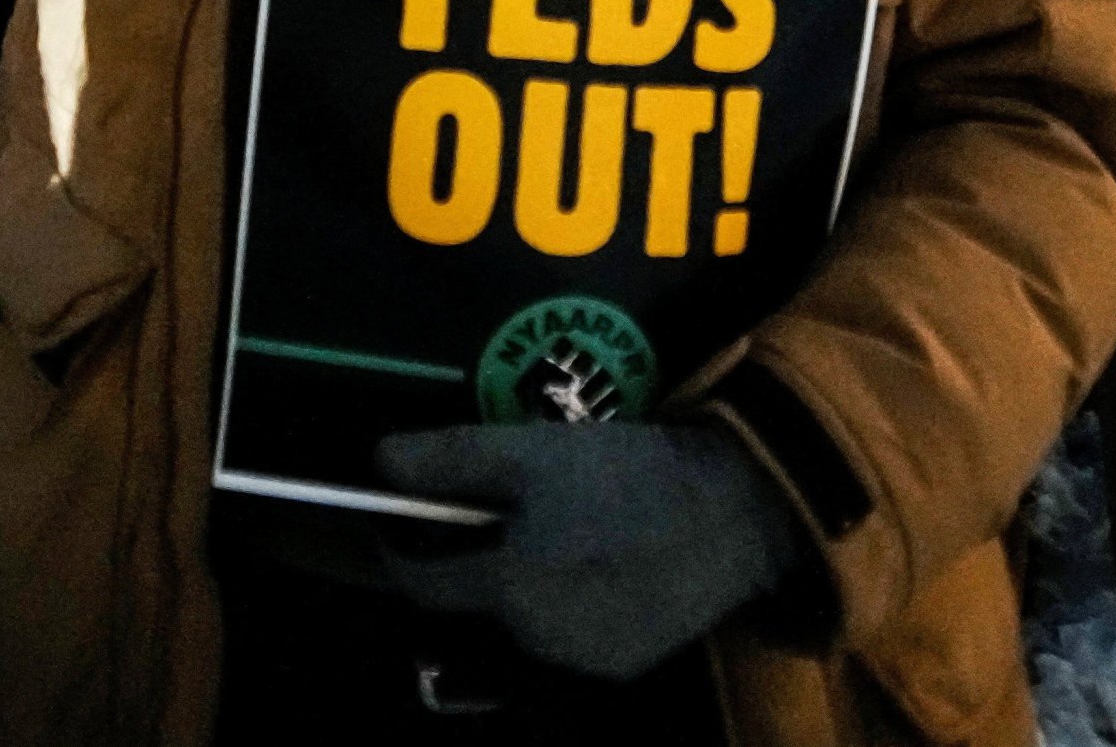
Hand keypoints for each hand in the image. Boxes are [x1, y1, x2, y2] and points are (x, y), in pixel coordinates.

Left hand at [373, 418, 800, 683]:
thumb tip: (379, 461)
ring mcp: (584, 662)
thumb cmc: (626, 475)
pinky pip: (572, 636)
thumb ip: (448, 460)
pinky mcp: (628, 665)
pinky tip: (595, 562)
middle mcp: (535, 643)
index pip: (421, 584)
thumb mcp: (530, 450)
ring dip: (521, 584)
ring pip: (524, 621)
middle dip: (473, 560)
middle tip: (497, 509)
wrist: (736, 511)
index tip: (398, 521)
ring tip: (553, 531)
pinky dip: (567, 604)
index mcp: (505, 591)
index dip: (401, 550)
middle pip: (476, 603)